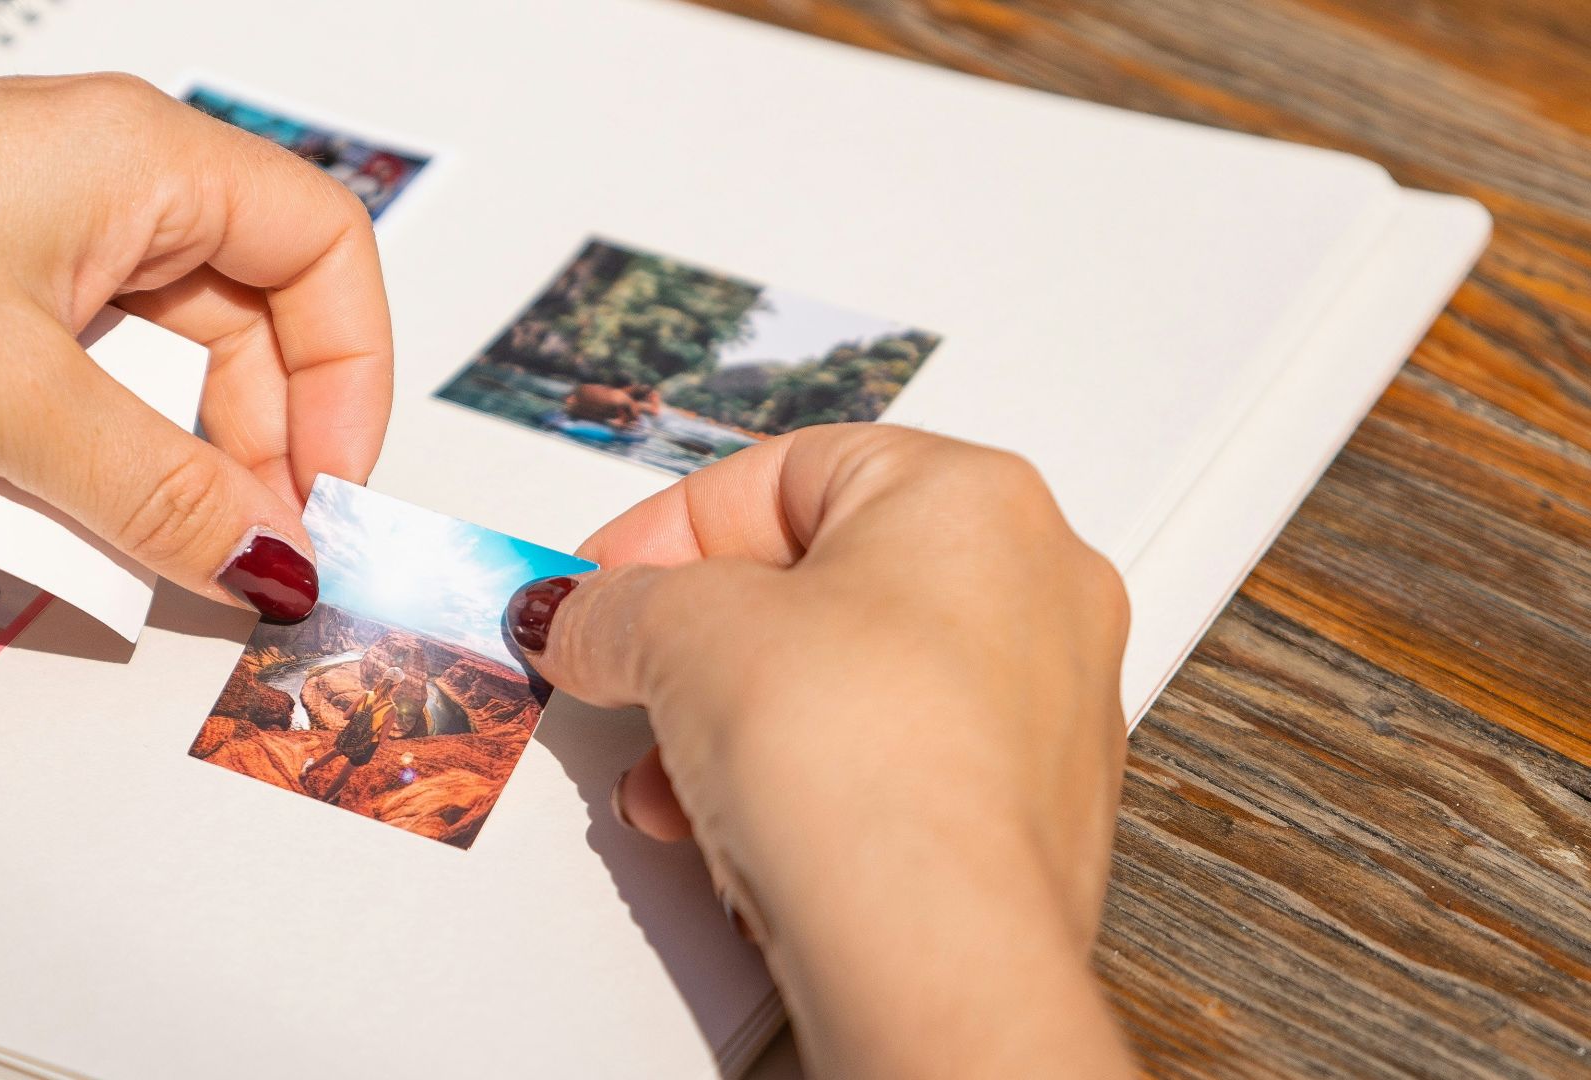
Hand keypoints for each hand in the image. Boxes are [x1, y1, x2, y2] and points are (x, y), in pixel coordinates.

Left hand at [0, 75, 393, 620]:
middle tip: (258, 552)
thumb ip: (163, 492)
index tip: (331, 491)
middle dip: (270, 438)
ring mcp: (35, 240)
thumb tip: (278, 567)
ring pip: (170, 359)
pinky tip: (89, 516)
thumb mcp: (13, 400)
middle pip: (256, 314)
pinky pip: (90, 380)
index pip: (323, 249)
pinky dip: (105, 453)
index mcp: (145, 155)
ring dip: (184, 459)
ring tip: (171, 548)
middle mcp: (105, 184)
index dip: (351, 374)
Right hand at [506, 424, 1134, 1077]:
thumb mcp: (684, 636)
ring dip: (738, 721)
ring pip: (853, 681)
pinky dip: (807, 779)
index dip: (668, 530)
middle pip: (819, 582)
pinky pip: (893, 759)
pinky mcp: (1030, 806)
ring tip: (669, 775)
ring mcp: (1048, 700)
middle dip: (699, 643)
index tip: (601, 582)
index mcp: (974, 495)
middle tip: (630, 672)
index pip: (784, 474)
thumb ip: (616, 606)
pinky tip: (738, 825)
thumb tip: (583, 614)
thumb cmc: (865, 767)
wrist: (935, 947)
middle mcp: (1037, 584)